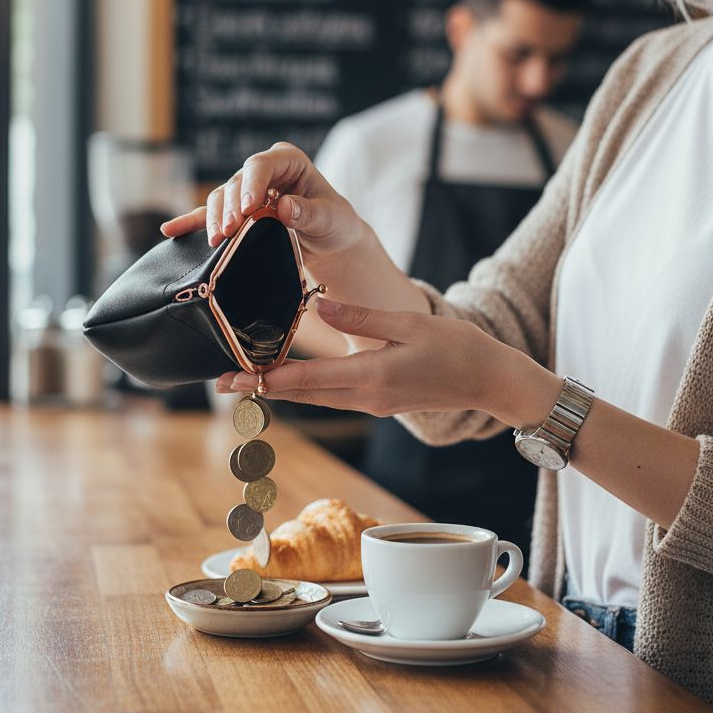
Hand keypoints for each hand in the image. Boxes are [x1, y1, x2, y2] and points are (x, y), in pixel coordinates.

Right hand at [159, 142, 363, 263]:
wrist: (329, 241)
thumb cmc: (334, 222)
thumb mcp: (331, 218)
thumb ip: (310, 213)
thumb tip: (285, 206)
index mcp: (287, 161)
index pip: (261, 164)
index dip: (252, 184)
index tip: (249, 209)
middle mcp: (262, 172)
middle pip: (236, 183)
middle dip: (230, 208)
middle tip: (230, 232)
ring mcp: (245, 191)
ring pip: (220, 199)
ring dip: (215, 220)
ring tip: (217, 241)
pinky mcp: (235, 213)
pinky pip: (209, 215)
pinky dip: (190, 222)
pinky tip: (170, 230)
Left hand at [214, 297, 504, 418]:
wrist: (491, 381)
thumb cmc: (457, 348)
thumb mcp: (409, 322)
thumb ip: (361, 316)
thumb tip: (317, 308)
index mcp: (371, 377)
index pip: (305, 381)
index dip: (264, 380)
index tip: (231, 380)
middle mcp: (366, 398)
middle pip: (301, 395)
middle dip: (260, 389)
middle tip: (220, 383)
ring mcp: (372, 404)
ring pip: (315, 398)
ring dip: (281, 390)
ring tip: (246, 380)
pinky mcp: (379, 402)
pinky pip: (333, 397)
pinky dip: (307, 388)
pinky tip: (292, 378)